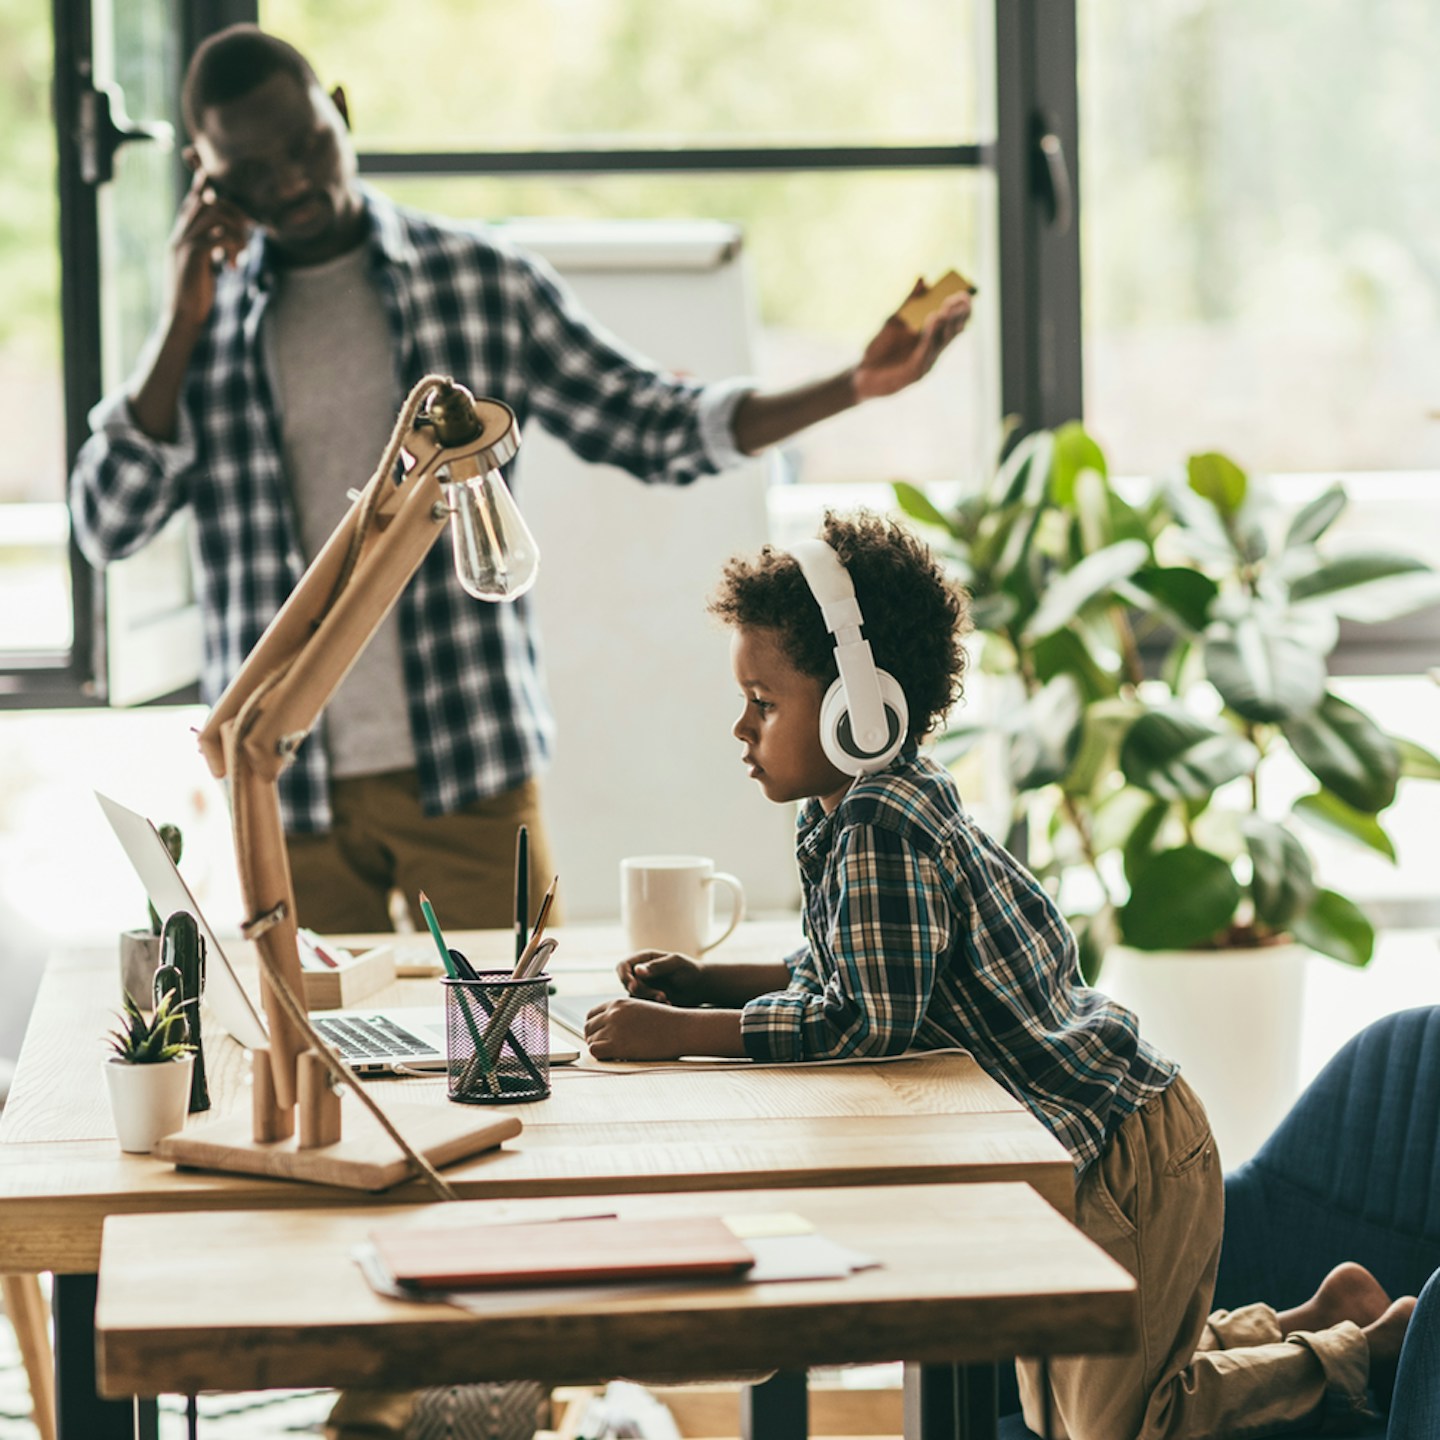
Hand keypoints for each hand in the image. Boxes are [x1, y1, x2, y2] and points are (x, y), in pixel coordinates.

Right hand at [167, 168, 251, 331]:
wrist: (182, 317)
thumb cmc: (194, 296)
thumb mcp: (201, 268)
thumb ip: (207, 251)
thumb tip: (223, 240)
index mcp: (180, 238)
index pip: (190, 205)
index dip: (199, 187)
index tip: (207, 173)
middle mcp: (179, 236)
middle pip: (206, 203)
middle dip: (232, 211)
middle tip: (248, 230)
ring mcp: (184, 243)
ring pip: (215, 216)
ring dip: (236, 231)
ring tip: (241, 253)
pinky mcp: (193, 255)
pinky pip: (219, 236)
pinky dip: (233, 247)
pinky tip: (233, 266)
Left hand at [584, 997, 684, 1060]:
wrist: (682, 1028)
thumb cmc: (668, 1023)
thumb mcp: (642, 1009)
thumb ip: (625, 1015)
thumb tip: (612, 1029)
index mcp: (618, 1003)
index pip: (592, 1015)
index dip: (595, 1027)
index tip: (602, 1037)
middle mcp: (613, 1013)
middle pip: (588, 1028)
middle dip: (594, 1039)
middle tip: (606, 1049)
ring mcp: (614, 1027)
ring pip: (591, 1040)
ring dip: (601, 1049)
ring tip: (616, 1054)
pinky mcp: (617, 1044)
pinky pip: (595, 1051)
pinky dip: (602, 1056)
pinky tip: (616, 1058)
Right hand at [616, 951, 708, 1005]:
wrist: (700, 987)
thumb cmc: (689, 970)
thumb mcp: (676, 964)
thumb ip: (657, 966)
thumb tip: (637, 970)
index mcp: (644, 959)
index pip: (623, 966)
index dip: (623, 976)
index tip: (633, 986)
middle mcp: (640, 973)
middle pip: (627, 984)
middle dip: (641, 992)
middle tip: (661, 996)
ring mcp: (644, 987)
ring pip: (634, 997)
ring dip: (648, 1000)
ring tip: (667, 999)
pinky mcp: (649, 1000)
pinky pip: (642, 1006)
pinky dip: (653, 1007)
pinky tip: (668, 1003)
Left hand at [851, 279, 971, 401]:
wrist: (861, 373)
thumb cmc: (880, 348)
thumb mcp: (894, 320)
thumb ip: (909, 301)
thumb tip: (923, 278)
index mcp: (932, 339)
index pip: (955, 323)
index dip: (962, 309)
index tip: (965, 292)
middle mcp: (933, 351)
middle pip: (953, 332)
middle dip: (958, 315)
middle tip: (961, 298)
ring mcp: (925, 363)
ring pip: (941, 343)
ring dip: (945, 325)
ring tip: (944, 308)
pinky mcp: (914, 374)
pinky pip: (925, 354)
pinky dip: (929, 338)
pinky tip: (932, 321)